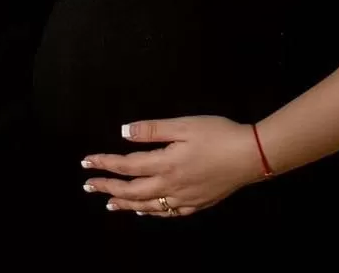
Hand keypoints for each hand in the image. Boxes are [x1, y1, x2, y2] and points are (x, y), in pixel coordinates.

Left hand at [81, 116, 264, 217]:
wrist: (251, 156)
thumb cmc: (218, 134)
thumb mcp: (182, 125)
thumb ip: (151, 130)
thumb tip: (123, 133)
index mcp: (165, 164)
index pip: (126, 166)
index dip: (104, 164)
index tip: (86, 162)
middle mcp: (171, 185)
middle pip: (132, 191)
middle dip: (107, 188)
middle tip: (88, 186)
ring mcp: (185, 198)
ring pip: (149, 206)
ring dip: (126, 205)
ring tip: (110, 204)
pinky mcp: (199, 203)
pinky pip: (169, 213)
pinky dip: (153, 213)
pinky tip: (147, 211)